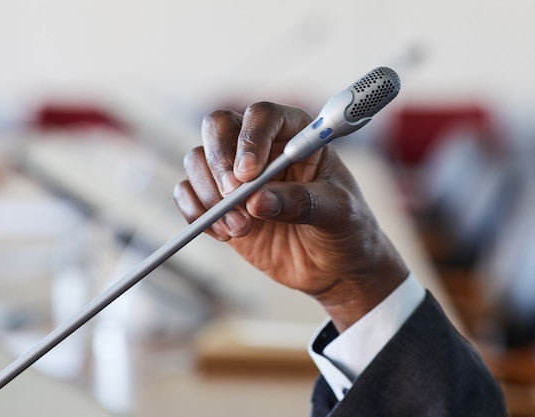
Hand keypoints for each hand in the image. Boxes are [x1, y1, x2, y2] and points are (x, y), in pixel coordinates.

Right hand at [173, 102, 407, 330]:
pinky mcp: (220, 204)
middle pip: (218, 126)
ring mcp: (237, 175)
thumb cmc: (346, 229)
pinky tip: (225, 234)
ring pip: (198, 159)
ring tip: (240, 229)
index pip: (263, 115)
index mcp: (296, 135)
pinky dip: (195, 212)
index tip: (249, 174)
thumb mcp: (338, 213)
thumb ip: (302, 202)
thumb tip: (257, 201)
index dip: (251, 138)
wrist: (335, 267)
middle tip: (233, 195)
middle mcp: (262, 147)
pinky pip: (188, 193)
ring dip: (210, 194)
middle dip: (218, 161)